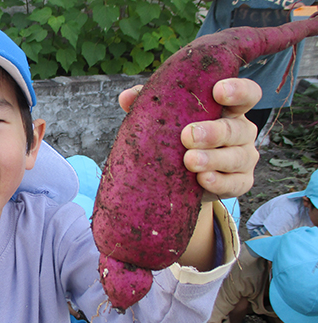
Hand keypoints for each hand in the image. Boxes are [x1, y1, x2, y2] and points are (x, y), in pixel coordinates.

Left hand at [118, 78, 260, 200]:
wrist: (180, 177)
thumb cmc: (175, 136)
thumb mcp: (165, 118)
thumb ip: (149, 104)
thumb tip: (125, 97)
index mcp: (227, 108)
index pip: (247, 93)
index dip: (238, 90)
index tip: (218, 91)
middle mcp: (241, 130)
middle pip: (237, 128)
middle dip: (213, 132)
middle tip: (187, 135)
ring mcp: (244, 157)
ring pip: (236, 157)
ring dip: (212, 159)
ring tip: (189, 161)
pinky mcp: (241, 182)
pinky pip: (235, 184)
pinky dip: (219, 182)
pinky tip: (203, 180)